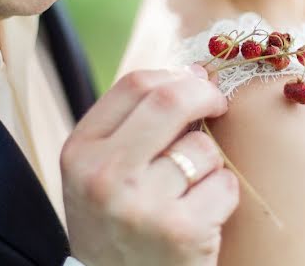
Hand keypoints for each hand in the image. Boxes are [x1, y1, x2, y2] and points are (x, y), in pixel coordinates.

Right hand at [61, 68, 238, 265]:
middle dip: (205, 95)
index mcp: (80, 152)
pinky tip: (201, 216)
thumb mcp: (100, 173)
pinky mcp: (180, 231)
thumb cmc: (116, 224)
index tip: (195, 83)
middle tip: (218, 104)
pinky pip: (224, 185)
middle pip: (170, 100)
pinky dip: (222, 196)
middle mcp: (104, 176)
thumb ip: (133, 124)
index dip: (175, 76)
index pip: (135, 84)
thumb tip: (194, 74)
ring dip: (209, 163)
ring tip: (188, 191)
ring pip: (203, 147)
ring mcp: (141, 205)